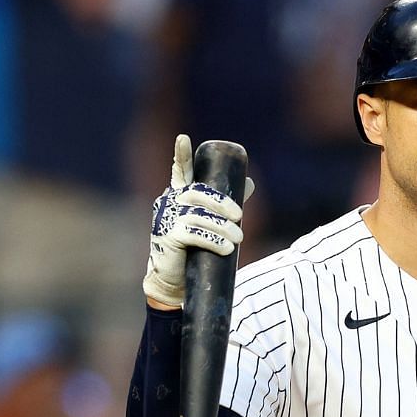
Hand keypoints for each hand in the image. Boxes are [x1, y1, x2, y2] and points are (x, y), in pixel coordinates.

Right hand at [144, 134, 254, 307]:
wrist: (176, 279)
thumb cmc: (196, 248)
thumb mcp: (213, 222)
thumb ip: (228, 203)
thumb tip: (250, 182)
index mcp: (180, 195)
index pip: (180, 171)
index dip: (181, 155)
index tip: (183, 138)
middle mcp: (170, 202)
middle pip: (199, 193)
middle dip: (223, 204)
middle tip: (240, 217)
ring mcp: (166, 218)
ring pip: (200, 216)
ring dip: (223, 228)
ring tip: (238, 240)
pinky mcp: (167, 236)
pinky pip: (194, 234)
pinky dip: (214, 241)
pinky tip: (226, 248)